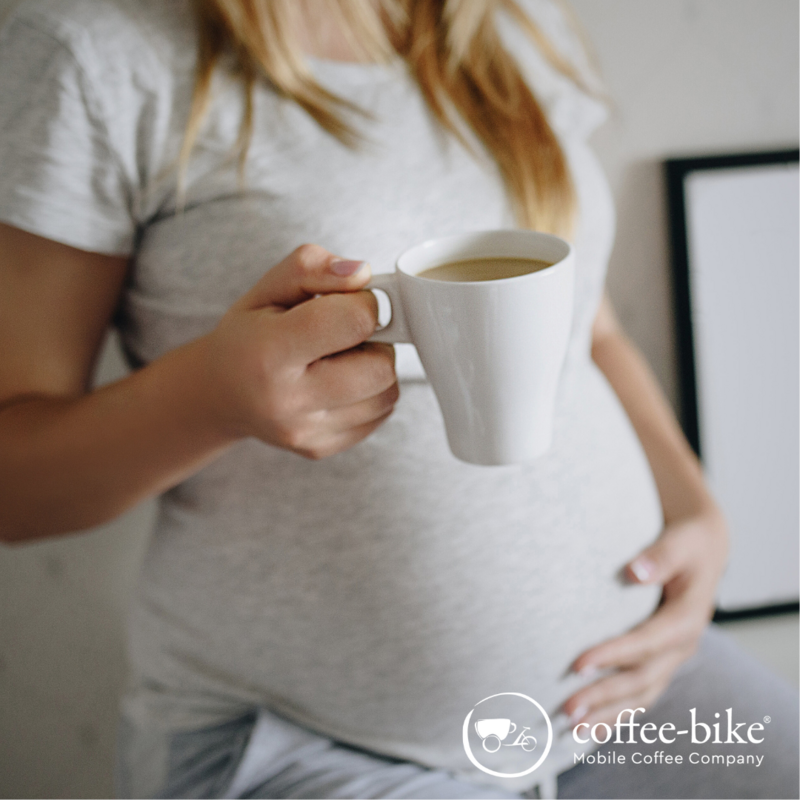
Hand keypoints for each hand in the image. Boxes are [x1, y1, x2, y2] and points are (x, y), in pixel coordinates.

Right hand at [197, 244, 398, 458]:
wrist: (218, 394)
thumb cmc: (248, 335)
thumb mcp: (269, 287)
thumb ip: (313, 267)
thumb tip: (362, 274)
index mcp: (269, 352)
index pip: (354, 322)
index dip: (364, 303)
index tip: (348, 302)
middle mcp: (287, 401)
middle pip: (380, 367)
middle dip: (375, 342)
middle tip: (346, 334)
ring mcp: (305, 432)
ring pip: (387, 394)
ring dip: (375, 369)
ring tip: (339, 359)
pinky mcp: (319, 448)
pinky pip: (379, 416)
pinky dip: (370, 394)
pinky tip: (338, 383)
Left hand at [562, 505, 727, 727]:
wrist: (703, 549)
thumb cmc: (688, 543)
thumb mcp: (680, 542)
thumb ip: (660, 557)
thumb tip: (635, 572)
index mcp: (687, 619)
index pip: (646, 643)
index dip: (612, 656)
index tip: (578, 664)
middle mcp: (682, 645)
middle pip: (642, 679)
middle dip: (604, 696)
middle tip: (567, 709)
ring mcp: (673, 657)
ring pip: (642, 695)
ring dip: (609, 713)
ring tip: (574, 729)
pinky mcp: (662, 659)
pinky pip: (641, 693)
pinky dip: (619, 712)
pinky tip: (594, 726)